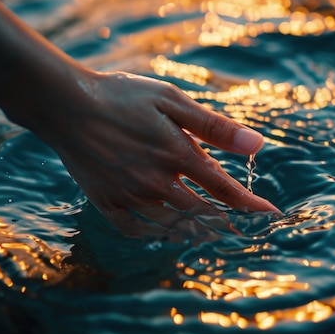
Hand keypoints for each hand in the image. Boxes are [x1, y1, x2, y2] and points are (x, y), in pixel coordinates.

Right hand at [13, 65, 279, 234]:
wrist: (64, 104)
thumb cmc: (120, 96)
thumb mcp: (171, 100)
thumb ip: (213, 126)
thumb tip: (257, 145)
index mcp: (177, 155)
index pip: (224, 189)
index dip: (250, 204)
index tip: (270, 215)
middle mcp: (156, 183)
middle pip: (201, 214)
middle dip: (226, 225)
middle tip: (242, 233)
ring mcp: (130, 196)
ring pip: (172, 225)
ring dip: (196, 232)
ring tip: (211, 237)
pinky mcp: (106, 202)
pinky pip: (135, 229)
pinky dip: (154, 234)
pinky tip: (163, 234)